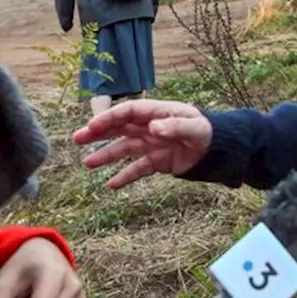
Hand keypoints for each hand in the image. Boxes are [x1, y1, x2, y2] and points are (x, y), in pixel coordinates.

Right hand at [72, 99, 211, 188]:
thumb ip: (174, 127)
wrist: (219, 150)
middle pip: (119, 128)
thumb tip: (153, 128)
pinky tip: (111, 185)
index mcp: (157, 113)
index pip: (128, 112)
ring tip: (88, 164)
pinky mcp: (157, 161)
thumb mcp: (194, 128)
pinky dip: (125, 176)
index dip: (109, 118)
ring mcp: (151, 144)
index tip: (92, 127)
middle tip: (77, 139)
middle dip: (98, 133)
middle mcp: (150, 127)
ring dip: (106, 155)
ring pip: (124, 149)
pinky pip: (137, 169)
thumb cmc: (207, 132)